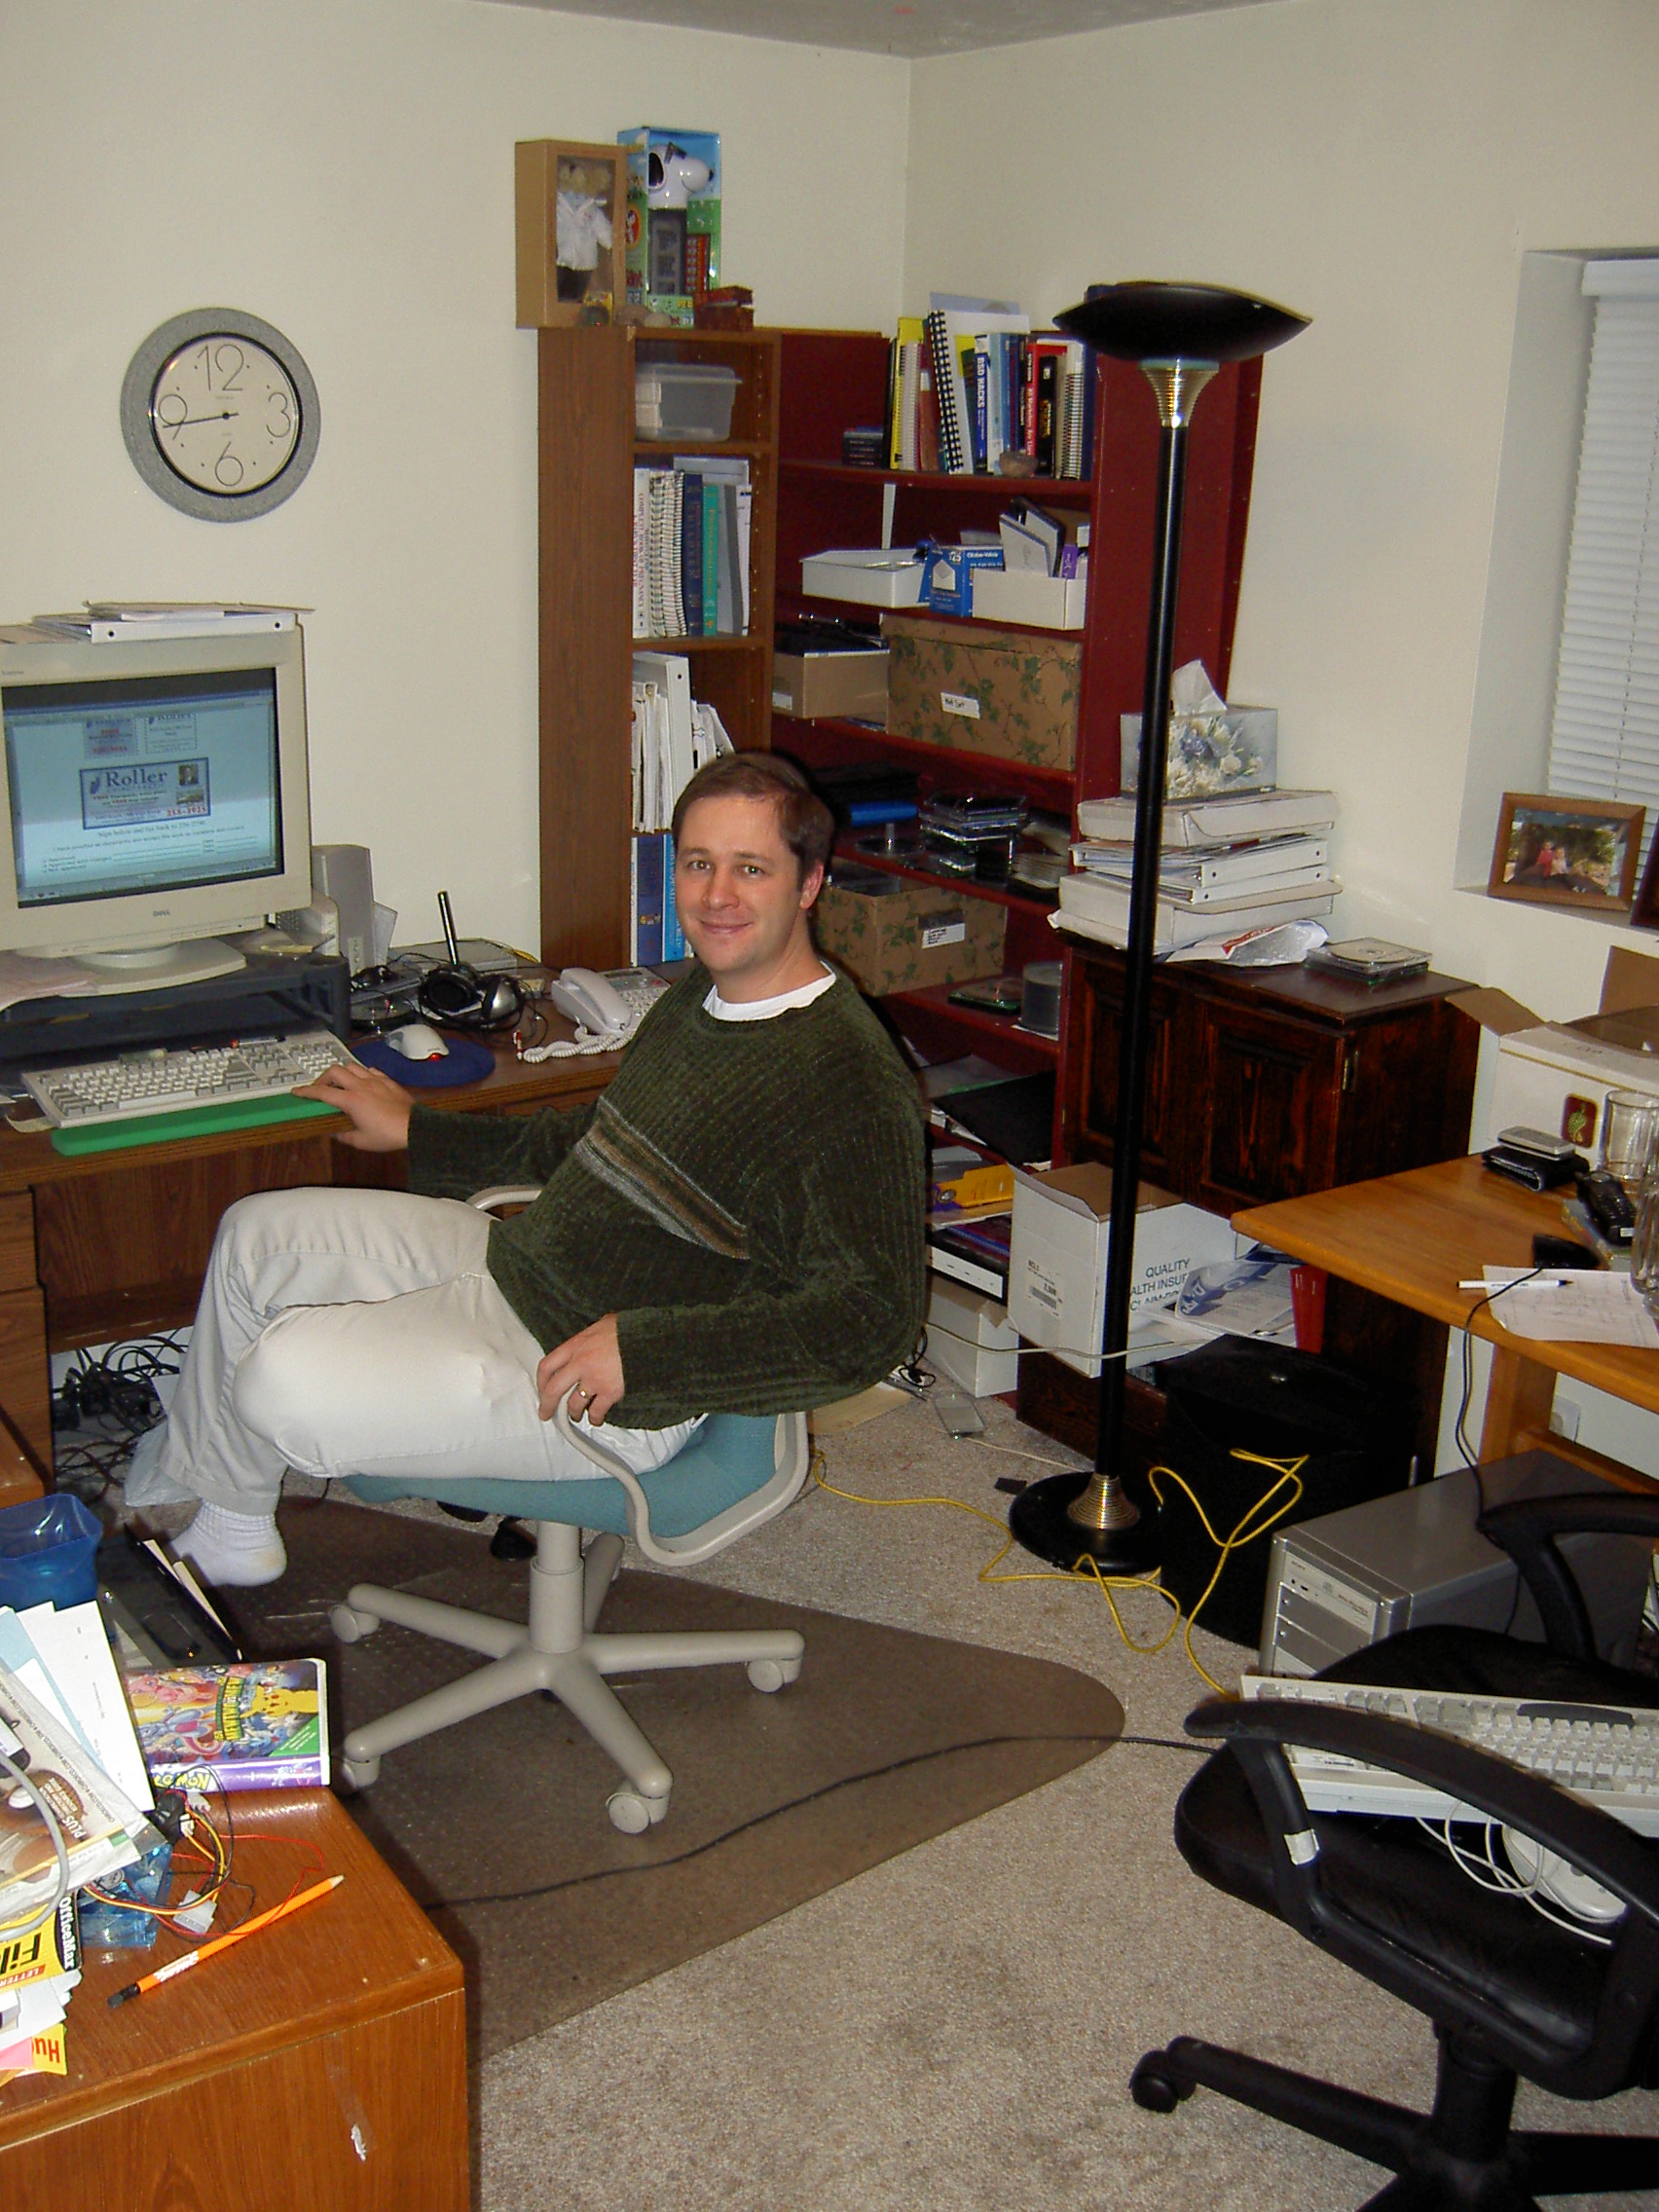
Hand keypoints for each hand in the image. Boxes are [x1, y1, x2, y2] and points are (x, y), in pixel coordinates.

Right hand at [293, 1060, 412, 1151]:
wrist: (414, 1127)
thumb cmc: (388, 1135)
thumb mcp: (361, 1141)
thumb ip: (344, 1135)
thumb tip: (334, 1133)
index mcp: (351, 1100)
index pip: (322, 1092)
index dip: (306, 1091)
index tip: (297, 1091)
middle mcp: (361, 1085)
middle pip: (334, 1071)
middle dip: (322, 1078)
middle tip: (320, 1088)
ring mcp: (375, 1080)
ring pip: (351, 1066)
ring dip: (341, 1072)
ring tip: (339, 1083)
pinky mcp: (387, 1080)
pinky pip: (369, 1070)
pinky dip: (360, 1073)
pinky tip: (361, 1082)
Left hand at [537, 1315, 623, 1426]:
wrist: (648, 1339)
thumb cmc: (628, 1329)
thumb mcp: (602, 1325)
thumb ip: (590, 1337)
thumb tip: (589, 1339)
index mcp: (576, 1345)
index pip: (547, 1365)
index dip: (541, 1381)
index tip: (542, 1388)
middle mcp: (580, 1364)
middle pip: (553, 1390)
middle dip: (547, 1405)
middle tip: (546, 1413)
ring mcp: (594, 1380)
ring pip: (574, 1404)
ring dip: (574, 1413)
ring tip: (576, 1416)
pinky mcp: (609, 1392)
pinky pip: (597, 1411)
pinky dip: (595, 1418)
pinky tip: (596, 1419)